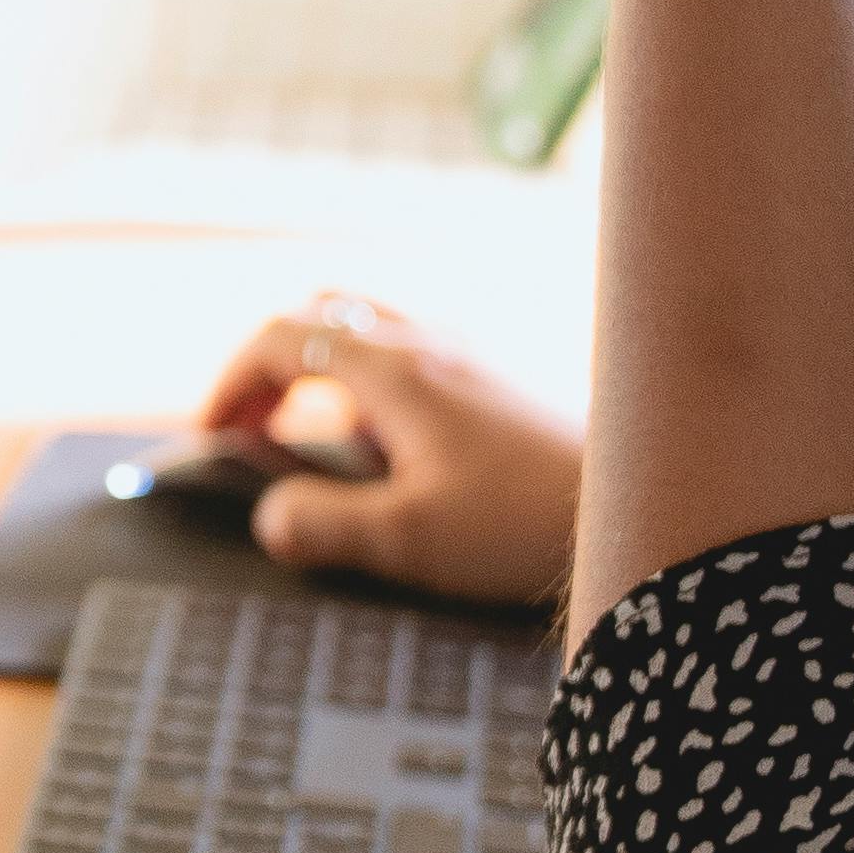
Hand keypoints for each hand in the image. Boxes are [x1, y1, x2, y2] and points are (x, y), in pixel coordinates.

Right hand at [196, 299, 580, 608]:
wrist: (637, 501)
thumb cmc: (523, 522)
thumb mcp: (408, 539)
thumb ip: (324, 525)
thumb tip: (269, 516)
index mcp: (392, 369)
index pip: (279, 337)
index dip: (231, 381)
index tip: (216, 437)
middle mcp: (428, 343)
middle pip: (322, 313)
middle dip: (274, 362)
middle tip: (260, 427)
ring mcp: (469, 354)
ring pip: (372, 326)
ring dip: (327, 369)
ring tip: (326, 441)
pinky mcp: (501, 379)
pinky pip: (416, 353)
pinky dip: (377, 384)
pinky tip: (402, 453)